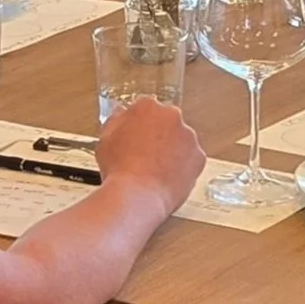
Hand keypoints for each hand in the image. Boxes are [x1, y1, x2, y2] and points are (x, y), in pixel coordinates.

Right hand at [96, 97, 205, 214]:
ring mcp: (188, 136)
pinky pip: (191, 159)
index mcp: (147, 107)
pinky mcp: (199, 156)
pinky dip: (183, 167)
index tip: (138, 136)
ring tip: (155, 169)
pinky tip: (167, 177)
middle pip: (166, 122)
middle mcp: (171, 116)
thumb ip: (116, 120)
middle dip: (158, 135)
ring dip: (172, 150)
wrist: (137, 196)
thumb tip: (121, 114)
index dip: (140, 125)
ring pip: (181, 140)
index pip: (146, 109)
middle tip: (145, 154)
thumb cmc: (120, 169)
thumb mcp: (106, 138)